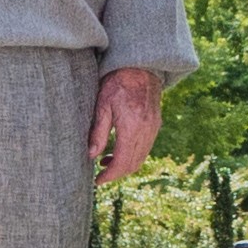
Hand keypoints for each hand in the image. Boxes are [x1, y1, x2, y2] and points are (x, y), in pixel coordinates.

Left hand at [93, 67, 166, 181]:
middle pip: (133, 164)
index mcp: (132, 127)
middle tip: (101, 175)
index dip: (110, 175)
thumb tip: (92, 155)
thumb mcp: (102, 105)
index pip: (122, 162)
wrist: (140, 67)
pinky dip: (133, 155)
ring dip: (125, 165)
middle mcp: (146, 131)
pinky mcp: (155, 124)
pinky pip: (145, 148)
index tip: (98, 180)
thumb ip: (98, 131)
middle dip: (117, 174)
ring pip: (141, 158)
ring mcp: (153, 128)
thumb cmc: (117, 83)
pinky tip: (119, 150)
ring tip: (106, 162)